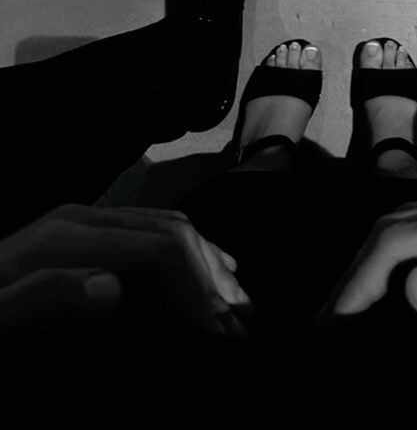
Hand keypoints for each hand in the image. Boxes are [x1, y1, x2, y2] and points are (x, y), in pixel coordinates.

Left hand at [0, 204, 250, 336]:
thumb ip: (43, 297)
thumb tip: (111, 288)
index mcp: (69, 234)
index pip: (160, 244)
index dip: (198, 282)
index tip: (219, 328)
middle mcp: (84, 219)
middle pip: (172, 230)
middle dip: (212, 273)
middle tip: (241, 322)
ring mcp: (86, 224)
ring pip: (168, 228)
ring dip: (206, 265)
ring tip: (235, 304)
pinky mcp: (86, 237)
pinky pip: (150, 236)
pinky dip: (185, 258)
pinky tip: (201, 279)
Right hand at [325, 190, 416, 428]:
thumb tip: (412, 284)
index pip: (400, 240)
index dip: (360, 279)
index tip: (338, 322)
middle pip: (395, 226)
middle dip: (357, 271)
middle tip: (332, 321)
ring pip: (407, 227)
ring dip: (373, 264)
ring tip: (350, 308)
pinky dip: (396, 259)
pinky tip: (388, 289)